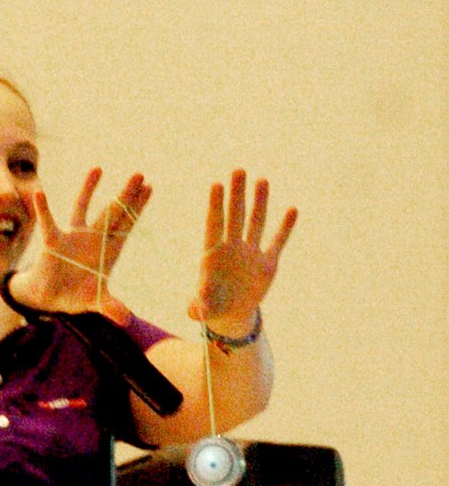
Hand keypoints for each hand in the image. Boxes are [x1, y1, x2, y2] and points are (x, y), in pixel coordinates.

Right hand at [12, 168, 151, 320]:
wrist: (52, 299)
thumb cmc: (77, 295)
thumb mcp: (97, 302)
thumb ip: (111, 308)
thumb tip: (126, 320)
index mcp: (108, 251)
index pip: (126, 225)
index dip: (137, 208)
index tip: (149, 187)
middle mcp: (93, 239)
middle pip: (112, 213)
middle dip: (125, 196)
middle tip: (139, 174)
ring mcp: (73, 237)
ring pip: (84, 209)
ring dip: (90, 189)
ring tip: (98, 169)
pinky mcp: (54, 242)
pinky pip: (48, 223)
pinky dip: (44, 210)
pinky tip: (39, 194)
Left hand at [188, 170, 297, 330]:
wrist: (231, 314)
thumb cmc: (212, 307)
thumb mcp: (203, 310)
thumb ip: (197, 307)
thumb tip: (194, 312)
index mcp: (213, 254)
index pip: (214, 225)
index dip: (216, 206)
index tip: (216, 185)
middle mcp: (233, 248)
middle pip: (235, 217)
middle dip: (237, 195)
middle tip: (238, 170)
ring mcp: (251, 253)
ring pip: (256, 223)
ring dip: (259, 203)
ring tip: (262, 180)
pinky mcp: (267, 263)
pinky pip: (277, 242)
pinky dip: (285, 228)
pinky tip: (292, 210)